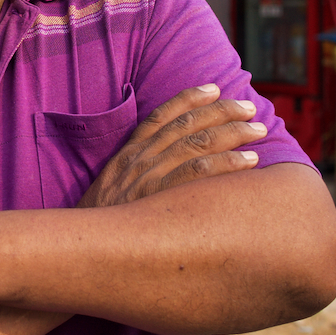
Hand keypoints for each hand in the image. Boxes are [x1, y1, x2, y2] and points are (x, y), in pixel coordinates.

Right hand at [77, 84, 267, 208]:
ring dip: (232, 133)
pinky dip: (227, 163)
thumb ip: (133, 179)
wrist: (77, 246)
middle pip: (186, 125)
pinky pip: (199, 173)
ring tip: (258, 130)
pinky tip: (250, 161)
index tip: (213, 88)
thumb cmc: (98, 226)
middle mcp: (139, 159)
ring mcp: (148, 176)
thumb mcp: (109, 192)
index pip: (161, 116)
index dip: (188, 98)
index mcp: (127, 154)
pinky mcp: (157, 196)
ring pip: (197, 143)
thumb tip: (162, 176)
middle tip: (249, 108)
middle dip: (221, 112)